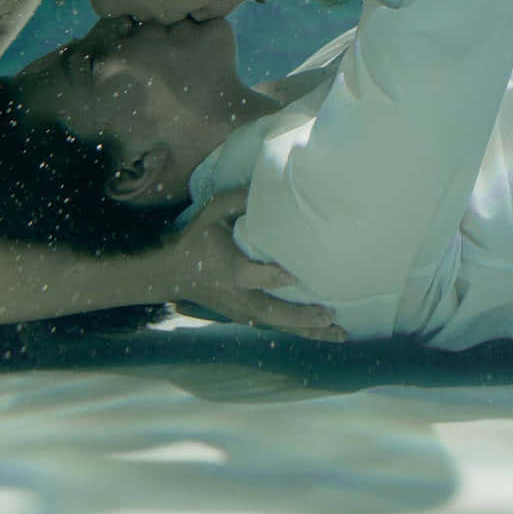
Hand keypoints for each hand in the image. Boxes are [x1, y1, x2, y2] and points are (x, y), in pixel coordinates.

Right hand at [164, 191, 346, 340]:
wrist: (172, 273)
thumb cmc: (196, 239)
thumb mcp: (212, 212)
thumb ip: (239, 200)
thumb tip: (270, 180)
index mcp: (230, 269)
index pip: (252, 276)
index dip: (271, 277)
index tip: (292, 276)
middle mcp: (239, 296)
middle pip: (271, 312)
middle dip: (300, 316)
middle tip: (327, 314)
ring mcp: (243, 311)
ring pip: (279, 325)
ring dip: (309, 331)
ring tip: (340, 333)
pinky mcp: (246, 318)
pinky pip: (277, 327)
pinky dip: (302, 332)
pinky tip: (325, 333)